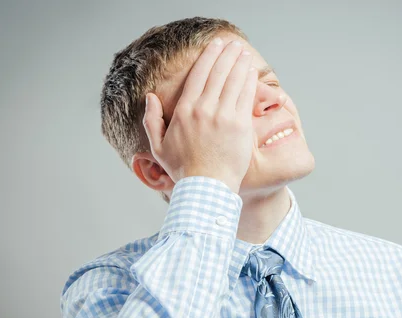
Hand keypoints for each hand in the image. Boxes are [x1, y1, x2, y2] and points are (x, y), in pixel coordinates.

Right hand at [142, 38, 257, 193]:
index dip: (209, 57)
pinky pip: (245, 96)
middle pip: (217, 73)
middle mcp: (204, 109)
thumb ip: (151, 121)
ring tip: (243, 53)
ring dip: (239, 63)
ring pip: (233, 80)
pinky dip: (248, 80)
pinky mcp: (240, 125)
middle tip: (233, 45)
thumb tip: (150, 98)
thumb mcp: (158, 147)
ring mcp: (223, 116)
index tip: (216, 47)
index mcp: (184, 111)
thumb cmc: (184, 170)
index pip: (198, 75)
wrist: (207, 188)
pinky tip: (251, 71)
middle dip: (227, 55)